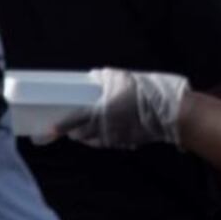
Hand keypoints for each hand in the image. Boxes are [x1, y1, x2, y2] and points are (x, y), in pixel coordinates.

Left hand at [60, 68, 189, 149]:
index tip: (49, 130)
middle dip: (75, 132)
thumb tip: (95, 76)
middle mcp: (105, 129)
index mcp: (99, 112)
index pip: (73, 121)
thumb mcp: (123, 78)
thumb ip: (105, 78)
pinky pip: (111, 143)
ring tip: (90, 130)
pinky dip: (107, 138)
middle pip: (82, 135)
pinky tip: (112, 131)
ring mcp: (117, 139)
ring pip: (95, 141)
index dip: (60, 126)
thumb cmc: (145, 94)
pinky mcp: (128, 143)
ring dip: (90, 137)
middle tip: (72, 127)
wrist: (170, 113)